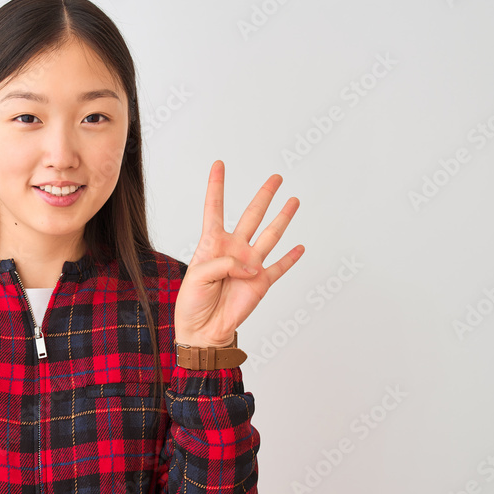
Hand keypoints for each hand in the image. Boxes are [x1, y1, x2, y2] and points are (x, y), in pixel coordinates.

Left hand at [174, 160, 303, 346]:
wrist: (203, 329)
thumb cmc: (193, 302)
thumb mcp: (198, 276)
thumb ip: (224, 263)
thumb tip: (252, 264)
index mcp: (212, 244)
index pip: (215, 208)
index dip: (216, 186)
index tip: (219, 164)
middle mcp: (234, 249)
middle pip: (252, 215)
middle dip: (264, 195)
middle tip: (276, 177)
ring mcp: (250, 264)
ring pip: (271, 235)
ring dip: (283, 218)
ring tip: (294, 200)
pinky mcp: (261, 283)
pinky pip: (279, 267)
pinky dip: (291, 258)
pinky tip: (300, 247)